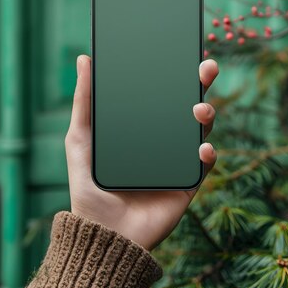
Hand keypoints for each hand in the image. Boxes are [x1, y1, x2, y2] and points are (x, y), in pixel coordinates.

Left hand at [65, 55, 217, 250]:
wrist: (104, 235)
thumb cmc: (89, 188)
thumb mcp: (81, 139)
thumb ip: (85, 101)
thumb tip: (85, 59)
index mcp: (140, 127)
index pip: (161, 93)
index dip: (174, 72)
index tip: (183, 52)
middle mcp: (162, 140)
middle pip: (186, 106)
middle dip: (200, 84)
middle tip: (206, 67)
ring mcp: (176, 161)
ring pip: (199, 131)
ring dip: (206, 115)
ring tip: (199, 110)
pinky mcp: (187, 184)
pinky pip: (204, 165)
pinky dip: (207, 154)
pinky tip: (201, 148)